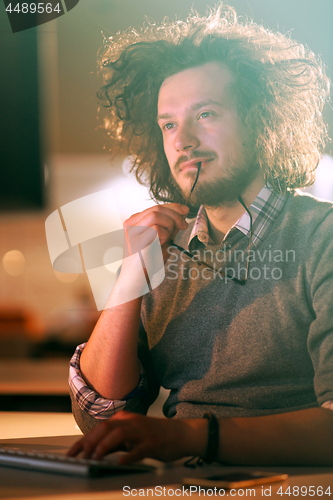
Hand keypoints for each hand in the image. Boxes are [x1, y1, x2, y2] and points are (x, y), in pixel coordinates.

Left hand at [67, 411, 204, 463]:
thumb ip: (114, 441)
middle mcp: (130, 422)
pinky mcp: (153, 442)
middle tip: (81, 457)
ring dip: (105, 446)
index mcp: (123, 419)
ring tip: (96, 457)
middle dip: (90, 442)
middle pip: (105, 428)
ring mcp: (142, 431)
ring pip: (119, 434)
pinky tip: (120, 462)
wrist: (180, 433)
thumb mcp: (130, 436)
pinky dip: (128, 455)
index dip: (82, 441)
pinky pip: (139, 449)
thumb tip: (93, 450)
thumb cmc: (153, 436)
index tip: (70, 454)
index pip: (97, 429)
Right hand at [123, 203, 188, 262]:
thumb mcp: (162, 241)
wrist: (136, 281)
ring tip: (168, 238)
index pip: (156, 207)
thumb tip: (181, 215)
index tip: (185, 211)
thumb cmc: (147, 263)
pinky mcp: (137, 240)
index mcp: (136, 222)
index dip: (173, 207)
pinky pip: (156, 228)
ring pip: (156, 214)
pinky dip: (163, 235)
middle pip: (157, 208)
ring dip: (168, 224)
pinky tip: (160, 244)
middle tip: (183, 226)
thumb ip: (169, 228)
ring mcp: (133, 231)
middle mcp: (132, 224)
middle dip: (175, 215)